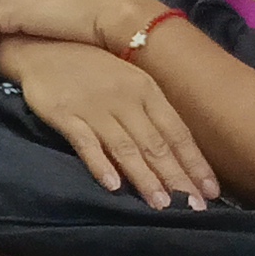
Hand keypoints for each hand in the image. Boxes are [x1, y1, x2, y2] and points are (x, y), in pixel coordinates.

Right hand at [0, 39, 219, 207]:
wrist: (43, 47)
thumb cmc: (93, 69)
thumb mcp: (129, 81)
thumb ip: (150, 114)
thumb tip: (176, 155)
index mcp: (146, 90)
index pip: (177, 132)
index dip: (194, 163)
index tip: (211, 192)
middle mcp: (125, 99)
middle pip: (156, 144)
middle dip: (177, 178)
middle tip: (195, 208)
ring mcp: (95, 107)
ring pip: (125, 147)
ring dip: (145, 177)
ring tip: (161, 205)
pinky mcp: (64, 114)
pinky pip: (86, 142)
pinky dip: (100, 164)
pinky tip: (113, 185)